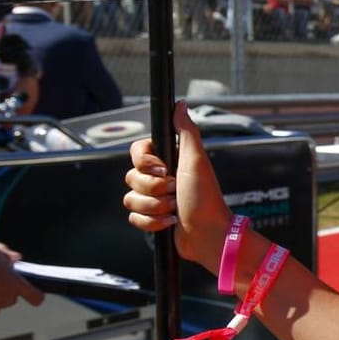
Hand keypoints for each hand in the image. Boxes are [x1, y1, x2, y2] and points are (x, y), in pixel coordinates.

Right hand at [122, 102, 232, 270]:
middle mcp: (160, 178)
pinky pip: (133, 217)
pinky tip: (170, 222)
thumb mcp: (196, 161)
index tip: (163, 168)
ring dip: (154, 206)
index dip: (145, 162)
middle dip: (153, 188)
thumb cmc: (205, 198)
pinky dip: (151, 222)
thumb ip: (187, 131)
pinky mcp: (151, 218)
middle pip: (131, 176)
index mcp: (169, 161)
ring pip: (130, 198)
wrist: (208, 234)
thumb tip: (180, 105)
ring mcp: (154, 199)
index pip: (137, 151)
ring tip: (174, 208)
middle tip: (175, 190)